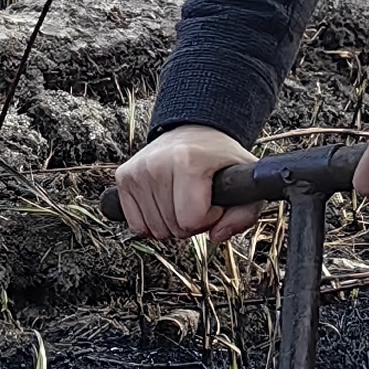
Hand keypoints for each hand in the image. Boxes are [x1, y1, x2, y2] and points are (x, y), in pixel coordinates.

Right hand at [112, 124, 268, 246]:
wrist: (191, 132)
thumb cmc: (217, 158)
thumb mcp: (244, 182)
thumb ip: (243, 215)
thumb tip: (216, 236)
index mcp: (188, 160)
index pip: (191, 220)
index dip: (209, 218)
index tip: (213, 201)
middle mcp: (157, 163)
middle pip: (173, 228)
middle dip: (190, 223)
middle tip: (197, 200)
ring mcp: (137, 170)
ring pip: (154, 230)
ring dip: (171, 223)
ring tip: (180, 200)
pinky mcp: (124, 177)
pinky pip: (136, 225)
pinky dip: (151, 223)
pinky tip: (163, 204)